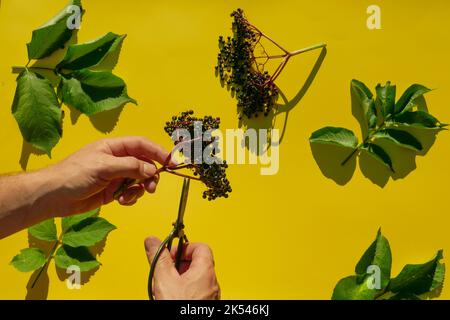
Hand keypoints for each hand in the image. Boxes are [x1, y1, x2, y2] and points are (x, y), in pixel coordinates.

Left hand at [47, 136, 169, 216]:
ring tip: (129, 197)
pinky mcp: (113, 191)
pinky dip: (130, 198)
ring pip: (139, 180)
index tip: (172, 162)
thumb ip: (130, 167)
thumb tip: (152, 169)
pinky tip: (120, 201)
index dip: (158, 152)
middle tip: (151, 187)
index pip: (142, 145)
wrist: (54, 196)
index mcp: (114, 147)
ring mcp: (115, 176)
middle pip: (144, 164)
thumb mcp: (104, 167)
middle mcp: (117, 160)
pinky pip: (130, 193)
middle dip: (150, 175)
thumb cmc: (75, 175)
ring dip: (139, 189)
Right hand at [144, 236, 220, 299]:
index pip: (201, 247)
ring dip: (181, 277)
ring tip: (167, 284)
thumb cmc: (180, 308)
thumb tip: (152, 241)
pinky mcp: (205, 306)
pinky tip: (172, 296)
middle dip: (180, 263)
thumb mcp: (164, 279)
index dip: (185, 247)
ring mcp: (210, 295)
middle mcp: (212, 282)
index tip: (171, 253)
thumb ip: (159, 258)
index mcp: (206, 271)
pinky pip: (196, 291)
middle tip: (167, 269)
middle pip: (198, 262)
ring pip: (196, 278)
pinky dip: (184, 290)